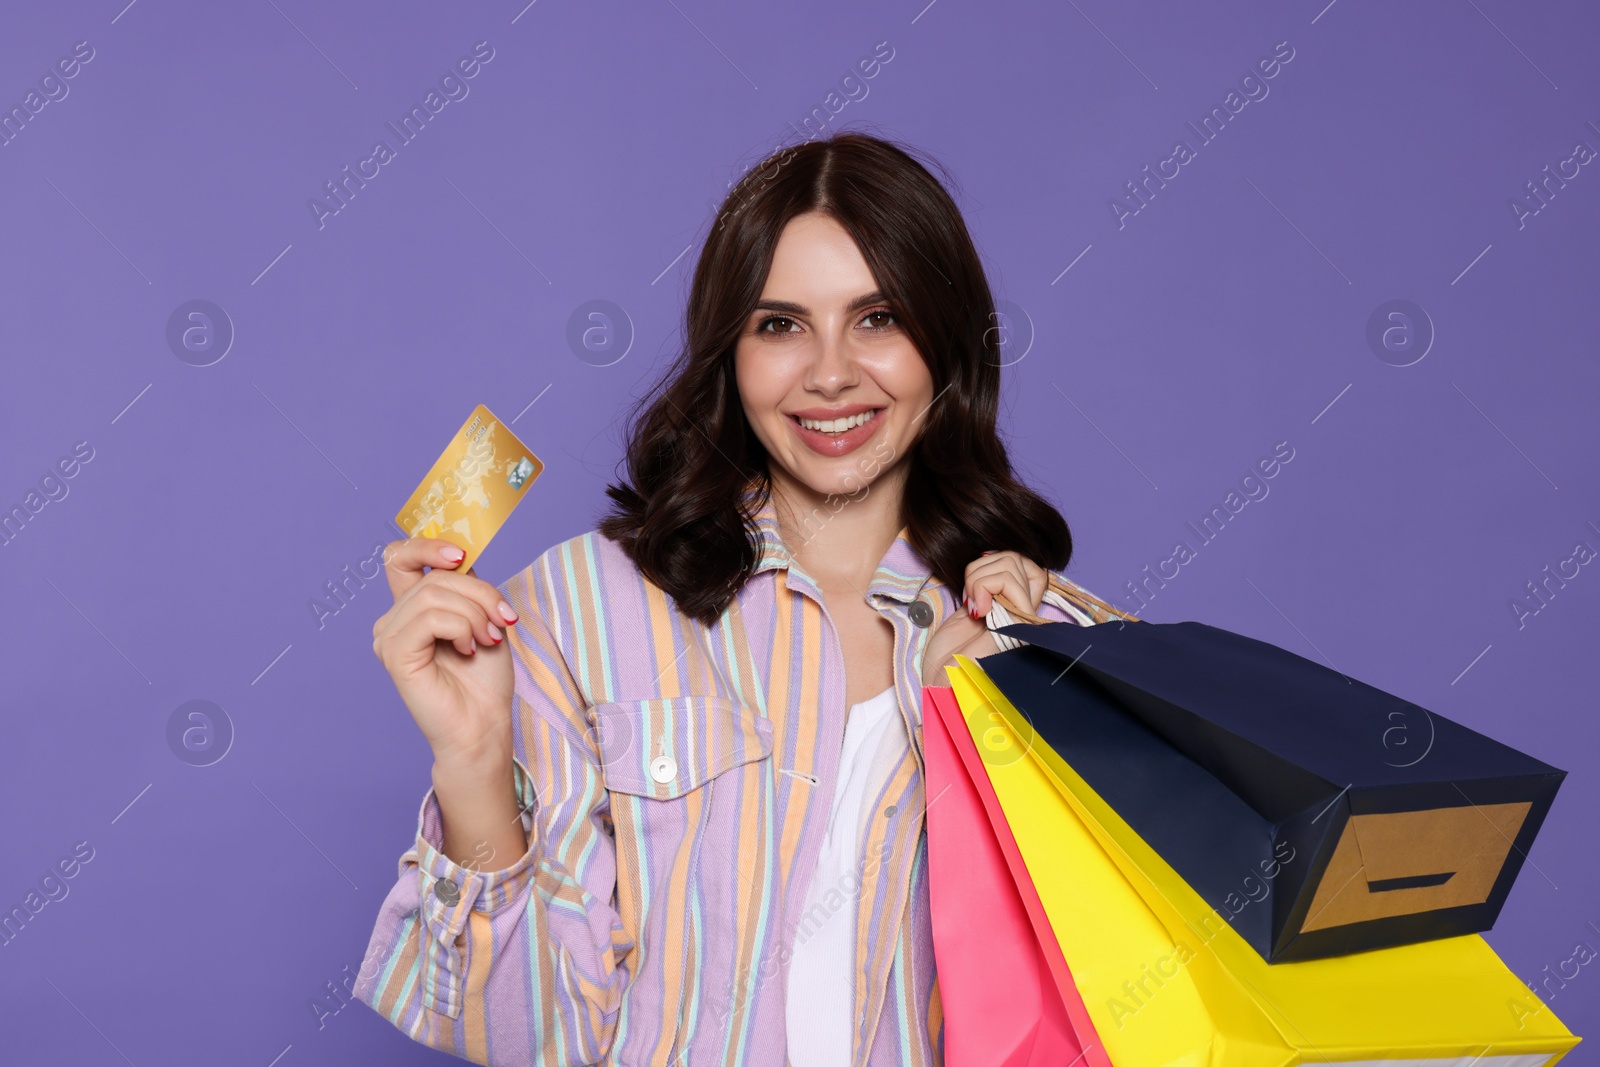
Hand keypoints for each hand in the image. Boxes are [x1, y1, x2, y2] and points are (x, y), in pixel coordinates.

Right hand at [371, 537, 520, 768]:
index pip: (400, 557)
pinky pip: (431, 618)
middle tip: (502, 621)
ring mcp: (390, 637)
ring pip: (435, 594)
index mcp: (412, 609)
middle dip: (480, 593)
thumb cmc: (483, 679)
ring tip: (486, 640)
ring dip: (475, 614)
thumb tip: (463, 557)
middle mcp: (394, 620)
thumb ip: (467, 586)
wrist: (483, 725)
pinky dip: (461, 628)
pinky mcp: (394, 654)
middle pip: (436, 576)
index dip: (427, 546)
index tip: (460, 557)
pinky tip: (468, 650)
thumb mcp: (483, 618)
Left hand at [920, 550, 1048, 686]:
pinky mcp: (1019, 622)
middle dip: (981, 568)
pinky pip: (1007, 580)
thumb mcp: (967, 607)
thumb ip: (984, 585)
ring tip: (972, 606)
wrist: (944, 683)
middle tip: (969, 599)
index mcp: (1013, 608)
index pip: (1022, 563)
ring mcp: (1024, 616)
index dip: (993, 563)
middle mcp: (1024, 611)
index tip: (972, 588)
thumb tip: (989, 556)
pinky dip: (982, 585)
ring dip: (979, 578)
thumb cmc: (949, 654)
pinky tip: (976, 612)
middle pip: (1016, 558)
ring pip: (1012, 563)